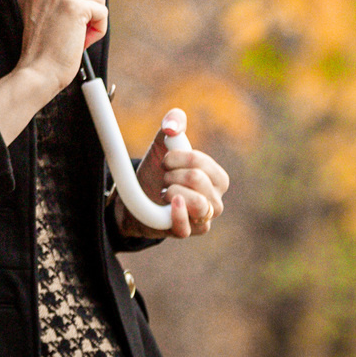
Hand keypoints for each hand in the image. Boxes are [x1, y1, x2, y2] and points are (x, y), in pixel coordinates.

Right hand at [9, 0, 105, 91]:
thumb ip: (55, 3)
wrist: (37, 74)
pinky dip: (98, 30)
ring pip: (97, 0)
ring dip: (94, 22)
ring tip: (74, 38)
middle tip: (70, 34)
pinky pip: (101, 13)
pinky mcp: (73, 5)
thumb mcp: (44, 21)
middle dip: (88, 10)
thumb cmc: (44, 56)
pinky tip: (80, 40)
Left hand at [123, 110, 228, 239]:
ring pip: (198, 204)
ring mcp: (203, 219)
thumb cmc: (160, 170)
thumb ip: (173, 124)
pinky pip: (186, 227)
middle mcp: (215, 200)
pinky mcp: (188, 232)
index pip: (201, 162)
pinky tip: (168, 203)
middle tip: (165, 179)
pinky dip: (177, 214)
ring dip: (172, 191)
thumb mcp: (164, 143)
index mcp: (217, 178)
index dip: (177, 157)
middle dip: (173, 174)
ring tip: (164, 192)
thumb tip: (172, 124)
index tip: (165, 160)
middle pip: (197, 179)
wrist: (138, 197)